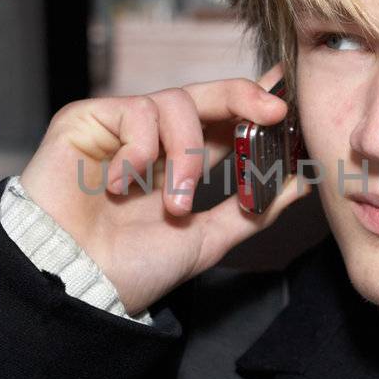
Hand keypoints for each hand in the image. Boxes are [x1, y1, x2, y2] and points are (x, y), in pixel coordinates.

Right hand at [17, 64, 311, 314]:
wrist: (76, 283)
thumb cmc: (129, 267)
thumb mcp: (207, 238)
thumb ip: (252, 210)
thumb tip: (301, 182)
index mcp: (179, 162)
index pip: (222, 119)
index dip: (254, 105)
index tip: (288, 102)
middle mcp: (150, 138)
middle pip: (203, 94)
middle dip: (241, 97)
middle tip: (272, 112)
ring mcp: (118, 127)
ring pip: (173, 103)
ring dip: (182, 157)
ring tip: (170, 204)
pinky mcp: (85, 119)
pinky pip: (132, 111)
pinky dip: (139, 151)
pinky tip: (120, 186)